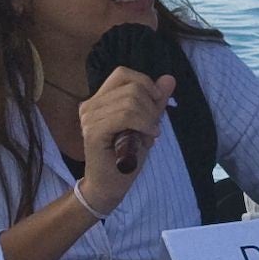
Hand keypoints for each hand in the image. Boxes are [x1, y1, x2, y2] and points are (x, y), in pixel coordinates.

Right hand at [75, 68, 172, 212]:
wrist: (110, 186)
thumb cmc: (125, 158)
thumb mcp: (146, 124)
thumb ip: (155, 102)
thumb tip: (169, 78)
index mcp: (99, 100)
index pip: (123, 73)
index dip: (145, 83)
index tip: (156, 104)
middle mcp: (90, 105)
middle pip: (132, 86)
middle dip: (151, 105)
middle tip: (153, 126)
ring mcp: (89, 117)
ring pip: (131, 100)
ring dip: (149, 118)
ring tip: (148, 135)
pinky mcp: (93, 131)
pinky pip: (126, 115)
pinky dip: (144, 124)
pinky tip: (148, 136)